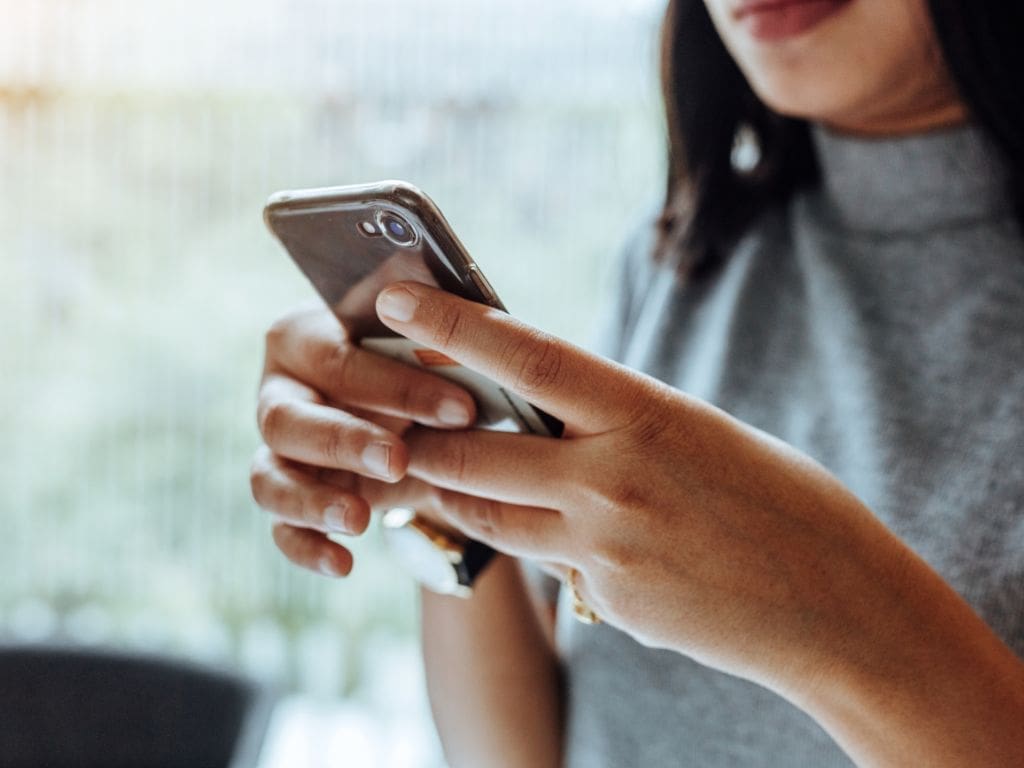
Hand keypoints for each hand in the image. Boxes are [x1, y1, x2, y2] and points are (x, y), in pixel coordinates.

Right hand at [249, 304, 477, 576]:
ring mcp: (276, 450)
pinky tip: (343, 564)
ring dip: (312, 501)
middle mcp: (279, 391)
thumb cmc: (421, 357)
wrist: (416, 413)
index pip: (338, 360)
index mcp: (305, 337)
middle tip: (398, 460)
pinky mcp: (286, 497)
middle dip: (344, 442)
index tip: (463, 409)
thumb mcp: (427, 333)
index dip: (397, 386)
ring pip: (268, 478)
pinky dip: (305, 547)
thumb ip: (431, 317)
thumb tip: (457, 301)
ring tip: (359, 520)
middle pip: (287, 420)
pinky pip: (280, 528)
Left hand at [372, 281, 928, 695]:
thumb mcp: (699, 434)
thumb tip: (549, 422)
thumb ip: (619, 426)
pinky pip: (551, 570)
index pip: (526, 357)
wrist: (839, 606)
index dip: (452, 324)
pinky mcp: (607, 603)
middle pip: (473, 455)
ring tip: (440, 480)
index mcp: (645, 415)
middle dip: (422, 440)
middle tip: (391, 425)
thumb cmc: (782, 502)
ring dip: (458, 498)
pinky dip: (549, 551)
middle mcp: (612, 482)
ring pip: (490, 519)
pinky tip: (595, 547)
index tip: (394, 298)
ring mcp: (604, 550)